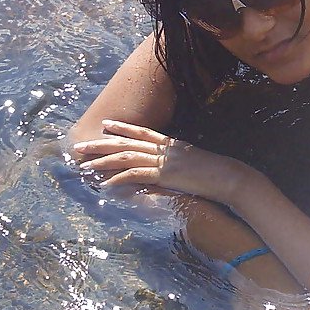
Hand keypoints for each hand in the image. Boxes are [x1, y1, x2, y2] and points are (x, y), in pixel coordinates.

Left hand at [72, 119, 247, 204]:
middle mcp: (165, 148)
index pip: (142, 132)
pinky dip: (119, 179)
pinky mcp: (165, 175)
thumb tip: (164, 165)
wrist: (228, 176)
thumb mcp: (193, 161)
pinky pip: (136, 175)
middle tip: (80, 147)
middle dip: (101, 144)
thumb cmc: (215, 172)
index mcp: (171, 143)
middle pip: (127, 143)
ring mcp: (164, 161)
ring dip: (103, 161)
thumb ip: (177, 160)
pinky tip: (106, 184)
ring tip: (85, 166)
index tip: (105, 125)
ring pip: (127, 157)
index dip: (122, 128)